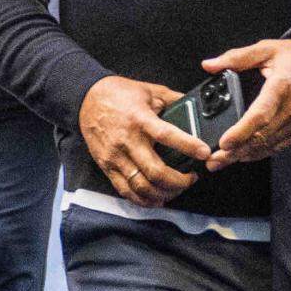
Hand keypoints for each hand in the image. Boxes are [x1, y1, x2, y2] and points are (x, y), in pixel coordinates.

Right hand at [76, 75, 206, 207]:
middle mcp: (127, 141)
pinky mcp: (106, 166)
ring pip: (141, 186)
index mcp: (140, 119)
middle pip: (155, 171)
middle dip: (178, 181)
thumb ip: (173, 99)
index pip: (166, 135)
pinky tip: (156, 198)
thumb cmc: (118, 94)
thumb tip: (196, 107)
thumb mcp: (149, 90)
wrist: (86, 99)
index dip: (187, 146)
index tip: (204, 153)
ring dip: (163, 193)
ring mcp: (115, 157)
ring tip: (175, 189)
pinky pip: (125, 190)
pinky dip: (143, 200)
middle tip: (190, 178)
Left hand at [201, 39, 290, 169]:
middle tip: (212, 161)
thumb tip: (208, 65)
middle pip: (261, 137)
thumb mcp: (268, 48)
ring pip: (269, 145)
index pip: (260, 115)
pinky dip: (260, 153)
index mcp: (281, 87)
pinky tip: (244, 156)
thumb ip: (236, 57)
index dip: (241, 132)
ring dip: (244, 156)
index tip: (224, 143)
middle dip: (235, 152)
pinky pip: (279, 146)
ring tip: (221, 163)